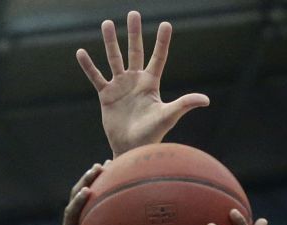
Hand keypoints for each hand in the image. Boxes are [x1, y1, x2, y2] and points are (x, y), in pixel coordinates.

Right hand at [76, 12, 209, 155]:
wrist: (132, 149)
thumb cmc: (152, 135)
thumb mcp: (168, 117)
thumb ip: (184, 104)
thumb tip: (206, 100)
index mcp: (151, 83)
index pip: (158, 57)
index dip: (162, 42)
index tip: (166, 24)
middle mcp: (135, 80)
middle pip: (134, 51)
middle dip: (134, 33)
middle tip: (133, 14)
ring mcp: (120, 86)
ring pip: (114, 59)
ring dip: (110, 42)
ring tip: (106, 24)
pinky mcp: (106, 95)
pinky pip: (96, 77)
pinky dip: (88, 66)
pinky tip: (80, 52)